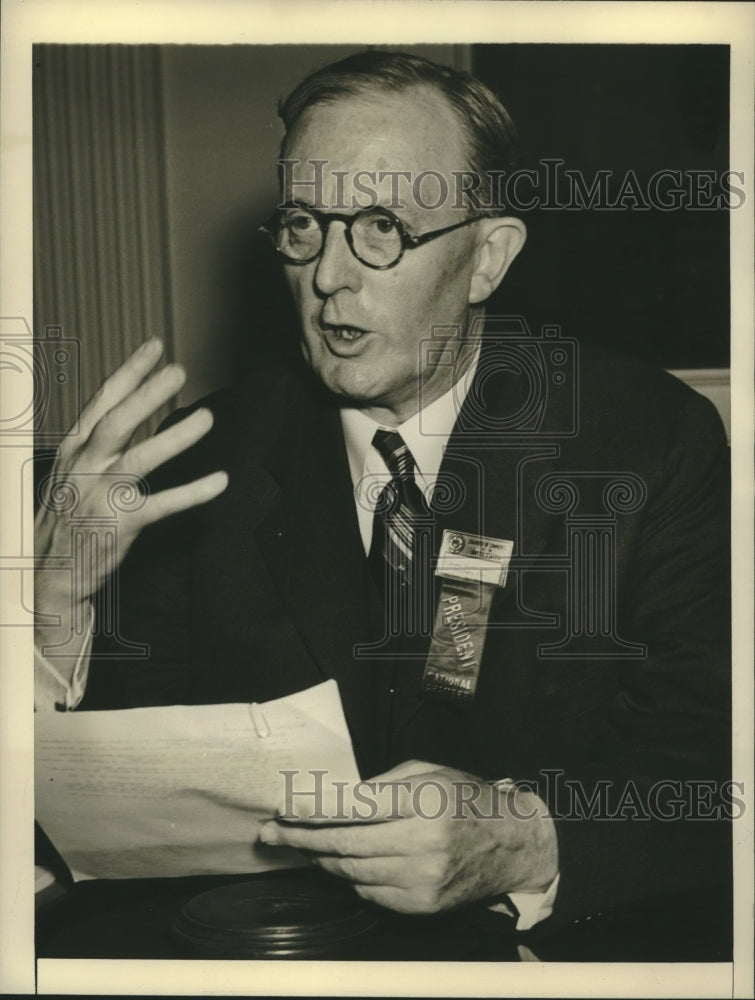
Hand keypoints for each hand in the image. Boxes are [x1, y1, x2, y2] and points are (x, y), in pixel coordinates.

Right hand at [35, 338, 227, 648]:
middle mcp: (84, 467)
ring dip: (175, 437)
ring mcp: (100, 496)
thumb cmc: (66, 516)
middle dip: (148, 393)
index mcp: (73, 448)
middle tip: (180, 371)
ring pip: (139, 460)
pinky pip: (162, 505)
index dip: (130, 372)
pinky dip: (193, 492)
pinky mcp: (120, 526)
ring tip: (207, 419)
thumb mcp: (70, 471)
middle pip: (117, 422)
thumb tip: (133, 409)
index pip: (101, 401)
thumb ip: (98, 443)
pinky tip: (220, 481)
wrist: (47, 573)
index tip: (156, 346)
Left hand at [259, 759, 557, 913]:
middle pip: (345, 844)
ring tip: (300, 848)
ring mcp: (422, 879)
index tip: (282, 811)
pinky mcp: (422, 905)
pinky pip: (370, 892)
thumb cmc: (466, 800)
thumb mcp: (428, 773)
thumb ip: (381, 785)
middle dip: (302, 840)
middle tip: (272, 835)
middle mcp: (421, 842)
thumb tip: (333, 800)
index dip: (312, 811)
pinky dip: (351, 878)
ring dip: (321, 860)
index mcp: (422, 801)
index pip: (353, 807)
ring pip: (352, 871)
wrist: (513, 844)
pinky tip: (340, 864)